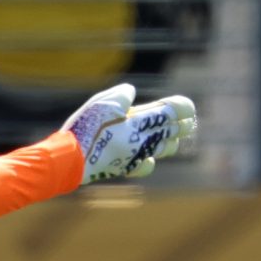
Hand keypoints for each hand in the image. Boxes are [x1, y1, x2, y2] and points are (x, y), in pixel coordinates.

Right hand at [63, 82, 197, 183]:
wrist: (71, 159)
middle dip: (182, 125)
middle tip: (189, 122)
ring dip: (170, 142)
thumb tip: (132, 93)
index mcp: (140, 121)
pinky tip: (148, 157)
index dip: (183, 107)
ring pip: (162, 149)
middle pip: (172, 131)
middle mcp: (142, 139)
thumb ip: (122, 95)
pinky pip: (145, 165)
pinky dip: (149, 161)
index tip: (188, 107)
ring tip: (174, 138)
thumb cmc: (87, 128)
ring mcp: (135, 155)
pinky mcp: (124, 167)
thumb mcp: (103, 102)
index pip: (171, 111)